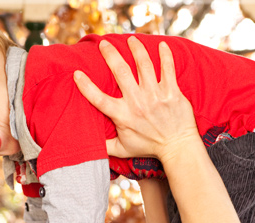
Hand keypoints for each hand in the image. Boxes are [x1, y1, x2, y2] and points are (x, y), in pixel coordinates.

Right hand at [73, 37, 198, 162]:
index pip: (99, 99)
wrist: (177, 147)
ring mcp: (156, 96)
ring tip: (131, 40)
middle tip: (104, 43)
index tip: (77, 73)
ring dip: (136, 49)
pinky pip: (168, 68)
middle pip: (121, 72)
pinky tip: (161, 44)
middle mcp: (138, 103)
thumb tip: (86, 142)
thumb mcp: (123, 149)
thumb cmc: (149, 146)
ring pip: (144, 64)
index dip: (86, 86)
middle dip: (110, 54)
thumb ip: (104, 145)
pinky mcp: (172, 92)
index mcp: (123, 116)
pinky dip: (165, 55)